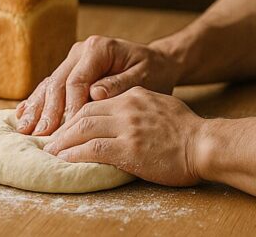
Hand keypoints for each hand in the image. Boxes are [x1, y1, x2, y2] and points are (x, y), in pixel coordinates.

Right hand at [15, 35, 179, 135]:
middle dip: (48, 110)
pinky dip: (36, 102)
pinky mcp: (70, 72)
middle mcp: (81, 51)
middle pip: (58, 82)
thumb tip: (95, 94)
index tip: (68, 129)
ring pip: (49, 85)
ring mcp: (73, 61)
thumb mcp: (144, 78)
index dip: (70, 106)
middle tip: (40, 135)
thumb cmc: (154, 71)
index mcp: (98, 49)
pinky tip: (22, 116)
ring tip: (25, 130)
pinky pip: (50, 87)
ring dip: (37, 108)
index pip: (77, 80)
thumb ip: (120, 84)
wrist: (157, 63)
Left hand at [43, 86, 204, 186]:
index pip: (95, 101)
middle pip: (84, 113)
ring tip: (51, 152)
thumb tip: (122, 118)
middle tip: (50, 141)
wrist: (205, 143)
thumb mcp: (160, 106)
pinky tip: (65, 160)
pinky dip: (74, 155)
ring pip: (83, 129)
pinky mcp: (130, 149)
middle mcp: (128, 106)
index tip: (65, 127)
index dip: (75, 115)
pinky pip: (93, 149)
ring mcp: (128, 127)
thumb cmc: (187, 130)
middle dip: (64, 128)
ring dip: (63, 142)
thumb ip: (139, 107)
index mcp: (134, 94)